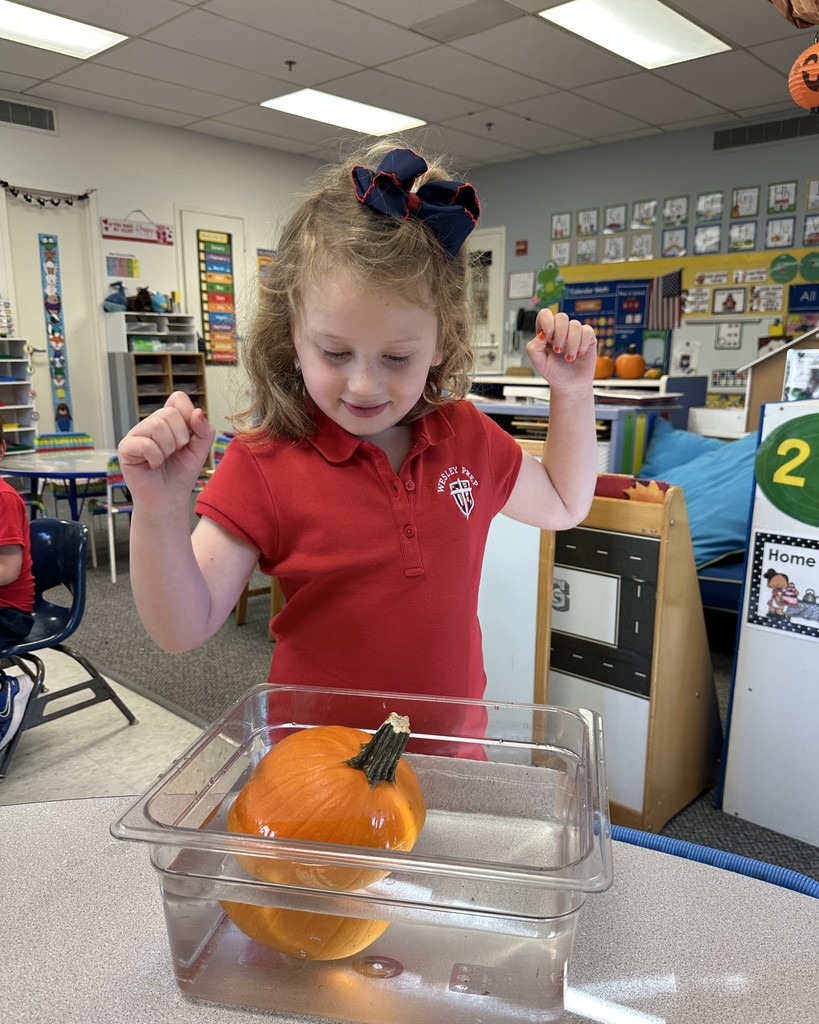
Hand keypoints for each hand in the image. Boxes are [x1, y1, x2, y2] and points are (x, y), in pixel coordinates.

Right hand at [118, 391, 215, 509]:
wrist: (169, 499)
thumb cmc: (181, 473)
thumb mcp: (200, 450)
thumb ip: (204, 430)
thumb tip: (197, 412)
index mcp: (168, 420)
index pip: (178, 398)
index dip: (189, 416)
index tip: (189, 437)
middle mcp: (150, 423)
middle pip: (170, 413)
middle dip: (181, 438)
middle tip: (175, 453)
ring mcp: (136, 434)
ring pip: (157, 426)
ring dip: (168, 449)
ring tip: (164, 459)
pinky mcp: (126, 448)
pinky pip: (146, 443)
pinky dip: (156, 458)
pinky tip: (153, 465)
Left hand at [525, 309, 596, 389]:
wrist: (569, 385)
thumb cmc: (553, 372)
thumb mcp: (538, 362)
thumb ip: (533, 348)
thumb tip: (541, 335)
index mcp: (546, 332)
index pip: (545, 314)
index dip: (547, 322)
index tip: (548, 338)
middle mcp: (561, 330)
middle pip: (561, 317)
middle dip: (559, 335)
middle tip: (558, 350)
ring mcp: (574, 333)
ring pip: (575, 325)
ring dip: (571, 344)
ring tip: (568, 358)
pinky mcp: (587, 338)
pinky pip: (587, 331)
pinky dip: (582, 344)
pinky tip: (579, 354)